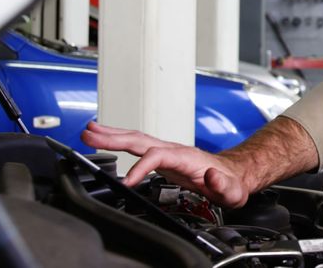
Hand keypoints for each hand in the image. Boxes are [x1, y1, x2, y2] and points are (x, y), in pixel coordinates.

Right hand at [81, 121, 249, 207]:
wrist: (234, 176)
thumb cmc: (230, 183)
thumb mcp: (231, 190)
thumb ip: (222, 184)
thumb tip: (211, 176)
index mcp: (186, 158)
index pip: (158, 157)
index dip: (141, 167)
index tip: (127, 181)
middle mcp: (174, 150)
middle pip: (140, 140)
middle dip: (114, 137)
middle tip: (89, 134)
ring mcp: (166, 151)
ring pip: (136, 139)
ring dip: (112, 135)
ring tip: (88, 131)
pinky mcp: (162, 157)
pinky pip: (136, 146)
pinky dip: (119, 141)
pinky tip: (105, 140)